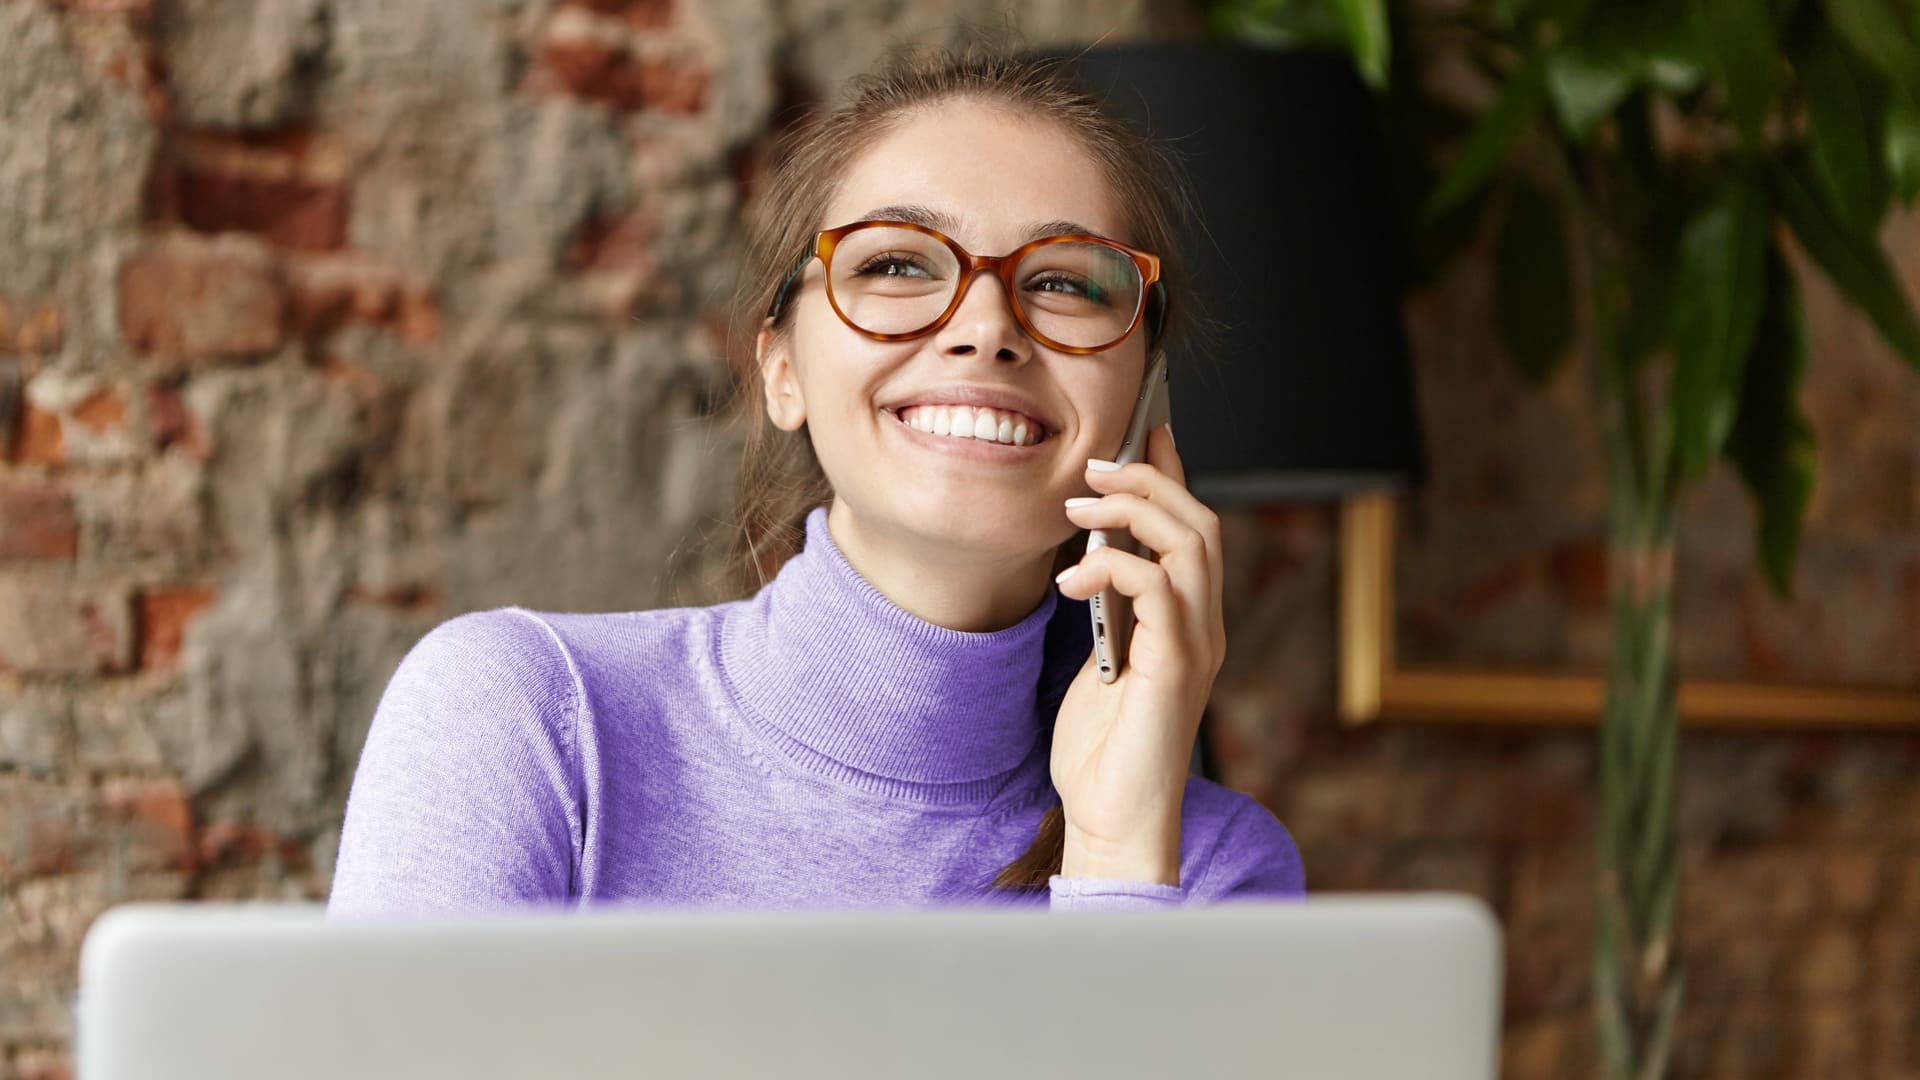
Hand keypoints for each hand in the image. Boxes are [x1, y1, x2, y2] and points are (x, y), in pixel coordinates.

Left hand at [1050, 423, 1225, 882]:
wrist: (1113, 819)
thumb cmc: (1103, 750)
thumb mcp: (1103, 658)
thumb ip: (1109, 608)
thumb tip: (1093, 551)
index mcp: (1189, 624)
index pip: (1193, 531)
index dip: (1174, 475)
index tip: (1144, 433)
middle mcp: (1204, 629)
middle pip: (1200, 524)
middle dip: (1149, 481)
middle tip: (1094, 466)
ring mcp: (1197, 647)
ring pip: (1191, 545)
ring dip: (1134, 512)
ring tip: (1082, 505)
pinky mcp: (1177, 668)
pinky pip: (1159, 590)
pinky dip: (1115, 566)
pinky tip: (1072, 576)